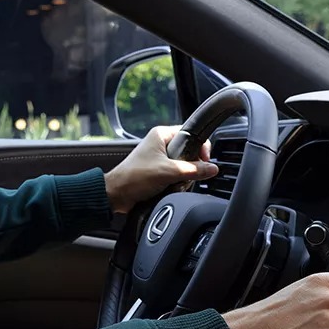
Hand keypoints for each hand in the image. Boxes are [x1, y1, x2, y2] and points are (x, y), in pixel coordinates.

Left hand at [103, 125, 218, 213]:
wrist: (116, 195)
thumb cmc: (134, 178)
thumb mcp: (169, 172)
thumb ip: (193, 170)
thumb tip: (212, 168)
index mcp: (161, 135)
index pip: (190, 133)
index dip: (201, 146)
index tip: (204, 160)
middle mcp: (160, 144)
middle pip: (189, 151)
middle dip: (191, 165)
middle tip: (189, 174)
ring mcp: (159, 158)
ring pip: (183, 165)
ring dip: (183, 176)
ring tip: (176, 182)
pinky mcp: (158, 171)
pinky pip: (176, 175)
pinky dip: (177, 182)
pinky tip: (172, 188)